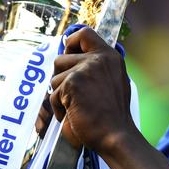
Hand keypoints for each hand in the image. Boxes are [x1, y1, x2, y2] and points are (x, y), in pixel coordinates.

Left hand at [48, 27, 134, 152]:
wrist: (115, 135)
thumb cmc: (113, 115)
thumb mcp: (114, 82)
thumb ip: (98, 68)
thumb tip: (71, 57)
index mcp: (110, 56)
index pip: (84, 34)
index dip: (71, 43)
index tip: (68, 56)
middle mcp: (99, 59)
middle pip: (61, 58)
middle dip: (61, 77)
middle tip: (72, 94)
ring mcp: (85, 69)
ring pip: (55, 78)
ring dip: (60, 95)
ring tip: (77, 107)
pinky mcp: (72, 83)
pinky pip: (53, 94)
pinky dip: (59, 108)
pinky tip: (73, 115)